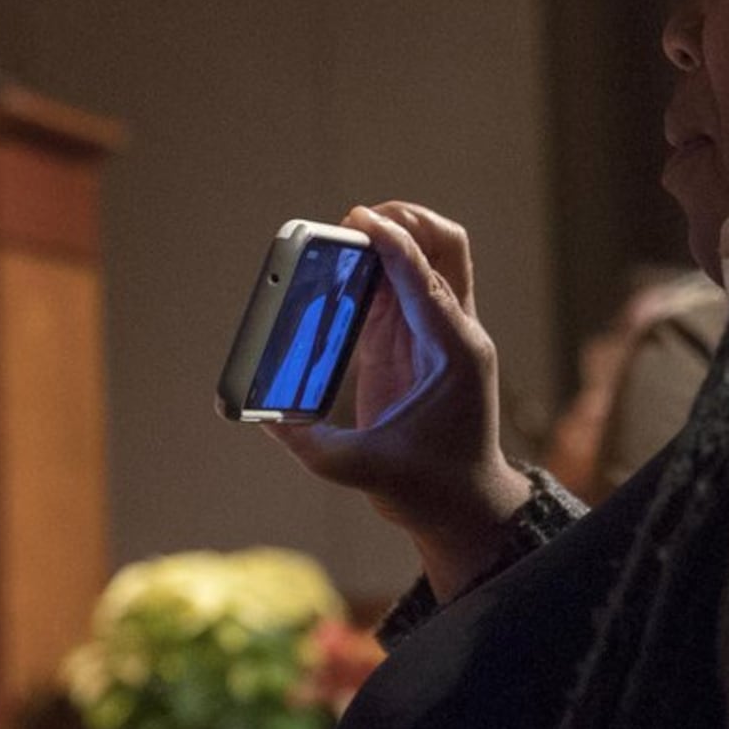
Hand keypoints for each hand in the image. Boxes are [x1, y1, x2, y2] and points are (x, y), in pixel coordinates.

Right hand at [267, 203, 528, 596]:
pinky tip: (337, 271)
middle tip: (356, 221)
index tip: (356, 220)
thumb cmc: (428, 489)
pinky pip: (398, 286)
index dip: (392, 243)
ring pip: (426, 257)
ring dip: (389, 238)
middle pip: (445, 246)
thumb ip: (310, 444)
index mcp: (454, 354)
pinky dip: (373, 269)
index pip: (425, 279)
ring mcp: (435, 334)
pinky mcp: (413, 343)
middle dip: (405, 221)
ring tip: (340, 238)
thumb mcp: (363, 471)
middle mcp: (453, 333)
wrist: (465, 509)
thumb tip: (264, 415)